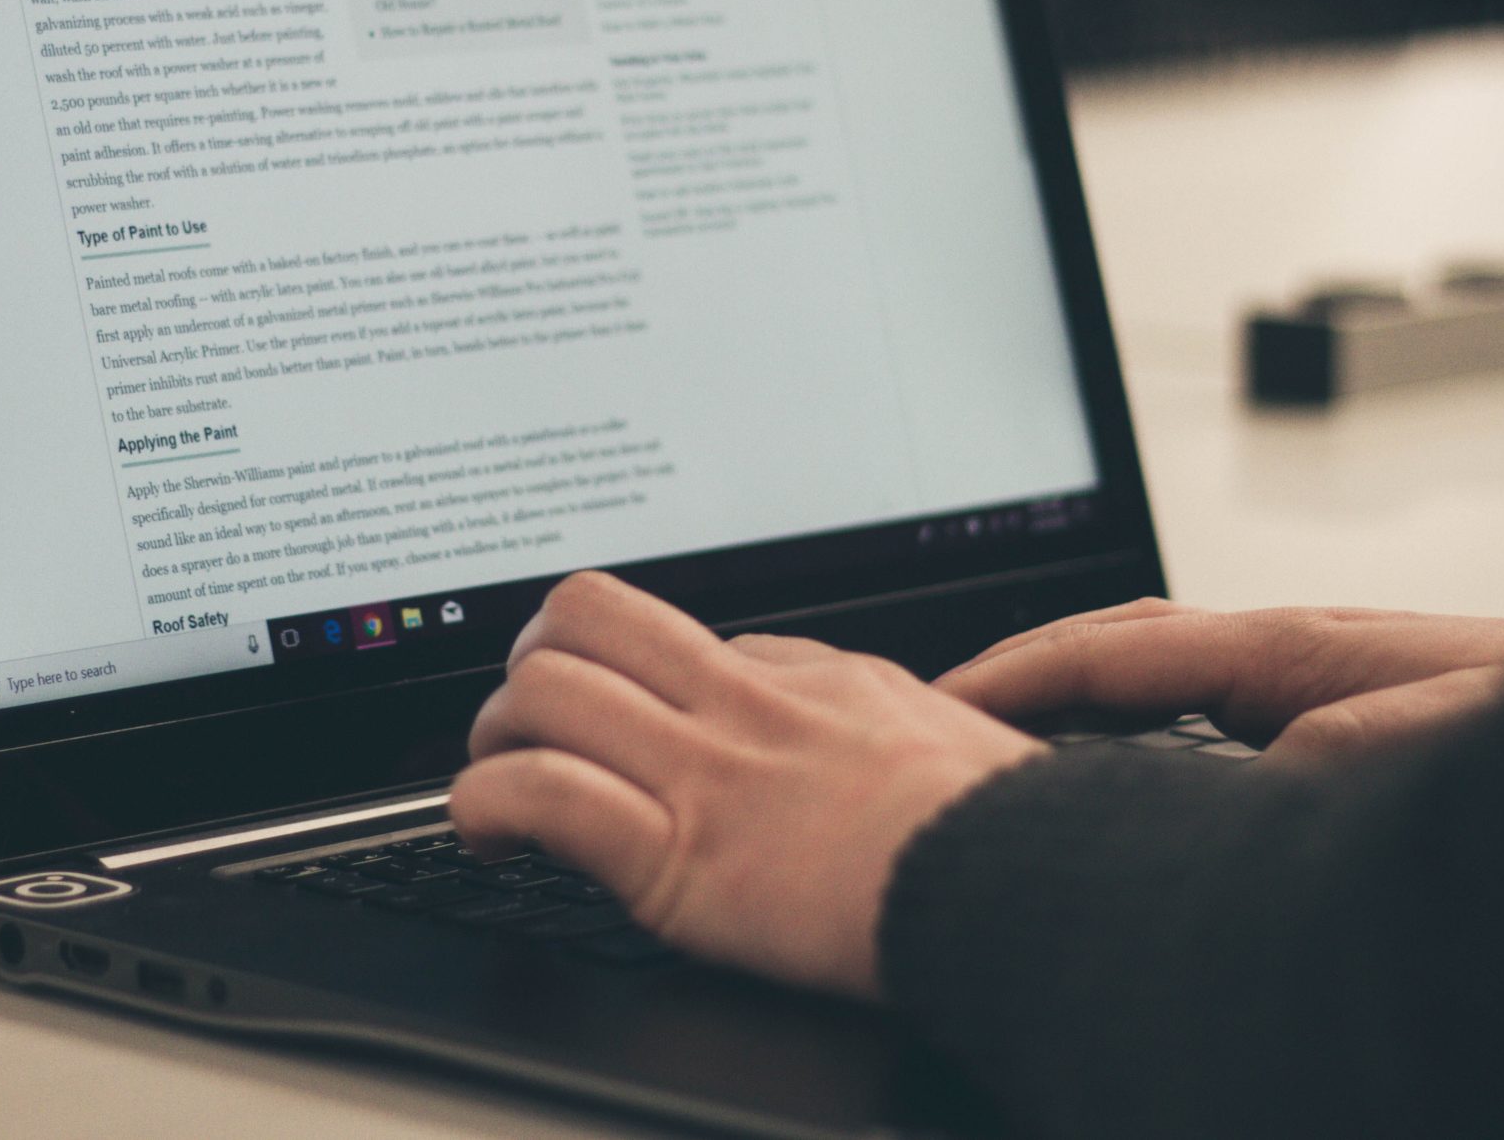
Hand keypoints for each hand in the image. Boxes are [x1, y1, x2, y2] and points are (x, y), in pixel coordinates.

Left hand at [449, 572, 1042, 1000]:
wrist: (1018, 886)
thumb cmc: (1003, 829)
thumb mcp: (945, 728)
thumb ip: (871, 710)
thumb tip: (836, 701)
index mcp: (810, 679)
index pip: (681, 638)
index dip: (628, 675)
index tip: (615, 715)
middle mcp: (743, 705)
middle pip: (586, 617)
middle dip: (532, 663)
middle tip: (527, 720)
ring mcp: (705, 773)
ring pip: (544, 691)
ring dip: (496, 735)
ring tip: (497, 779)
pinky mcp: (679, 855)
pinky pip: (542, 795)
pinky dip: (485, 807)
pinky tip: (488, 836)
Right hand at [938, 598, 1503, 762]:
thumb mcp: (1447, 744)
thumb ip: (1336, 751)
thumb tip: (1241, 779)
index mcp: (1296, 648)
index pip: (1121, 651)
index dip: (1019, 671)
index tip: (938, 698)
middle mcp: (1293, 659)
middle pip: (1122, 652)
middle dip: (1024, 679)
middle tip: (939, 724)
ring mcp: (1314, 688)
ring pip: (1160, 690)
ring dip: (1079, 715)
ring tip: (1005, 760)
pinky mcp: (1339, 728)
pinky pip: (1205, 730)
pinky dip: (1140, 750)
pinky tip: (1132, 798)